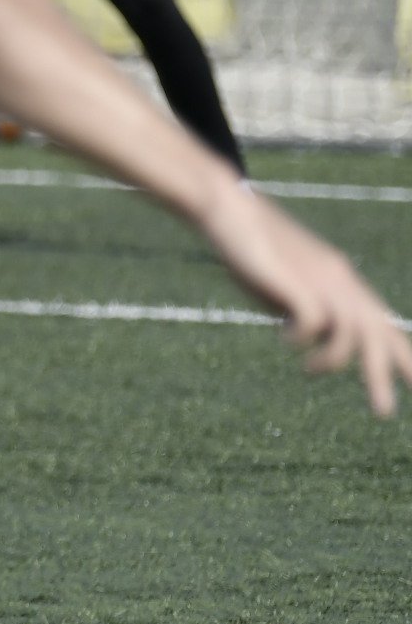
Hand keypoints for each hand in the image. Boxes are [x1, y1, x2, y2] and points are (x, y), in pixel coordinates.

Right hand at [192, 178, 408, 417]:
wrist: (229, 210)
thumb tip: (309, 332)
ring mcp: (323, 283)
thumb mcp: (284, 285)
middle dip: (385, 376)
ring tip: (311, 369)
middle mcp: (342, 284)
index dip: (401, 357)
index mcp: (343, 283)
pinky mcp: (299, 285)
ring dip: (334, 361)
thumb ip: (302, 307)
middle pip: (379, 335)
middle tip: (385, 413)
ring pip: (354, 333)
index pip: (383, 326)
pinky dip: (302, 339)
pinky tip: (285, 338)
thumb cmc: (250, 247)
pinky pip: (315, 324)